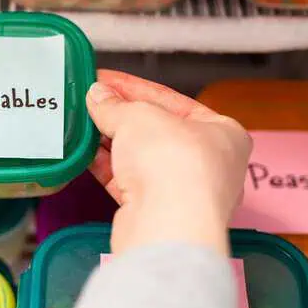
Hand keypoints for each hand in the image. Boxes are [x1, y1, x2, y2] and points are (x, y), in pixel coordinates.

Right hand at [86, 70, 250, 256]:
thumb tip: (99, 96)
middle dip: (122, 116)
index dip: (135, 88)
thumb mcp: (139, 117)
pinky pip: (128, 183)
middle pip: (157, 131)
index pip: (173, 101)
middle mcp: (209, 165)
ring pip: (141, 159)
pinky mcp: (155, 214)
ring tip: (84, 123)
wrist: (165, 226)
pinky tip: (85, 152)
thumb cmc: (176, 167)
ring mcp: (181, 193)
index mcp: (223, 133)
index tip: (108, 81)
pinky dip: (108, 167)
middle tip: (93, 101)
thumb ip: (116, 105)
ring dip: (111, 141)